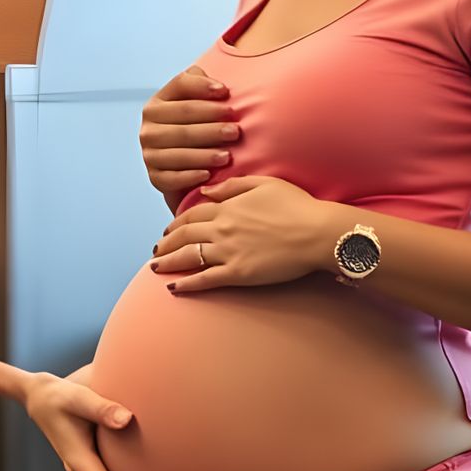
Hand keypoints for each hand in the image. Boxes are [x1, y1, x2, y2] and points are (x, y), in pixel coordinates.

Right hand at [139, 66, 237, 209]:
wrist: (180, 165)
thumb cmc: (193, 127)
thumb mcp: (193, 102)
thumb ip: (199, 84)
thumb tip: (218, 87)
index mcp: (156, 104)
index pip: (180, 88)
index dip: (202, 87)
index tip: (225, 92)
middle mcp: (148, 128)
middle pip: (183, 124)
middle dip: (212, 127)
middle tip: (236, 131)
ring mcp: (149, 154)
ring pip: (179, 152)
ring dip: (205, 154)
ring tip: (228, 156)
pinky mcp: (155, 177)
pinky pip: (172, 178)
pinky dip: (190, 177)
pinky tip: (208, 175)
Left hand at [150, 176, 336, 292]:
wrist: (315, 232)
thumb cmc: (296, 206)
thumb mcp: (264, 183)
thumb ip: (232, 186)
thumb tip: (207, 192)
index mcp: (227, 207)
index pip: (192, 215)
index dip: (176, 222)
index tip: (169, 228)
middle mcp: (221, 229)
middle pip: (184, 236)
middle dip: (166, 243)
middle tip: (157, 249)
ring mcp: (227, 252)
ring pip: (188, 257)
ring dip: (168, 261)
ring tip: (155, 266)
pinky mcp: (237, 274)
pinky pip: (205, 280)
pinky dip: (187, 284)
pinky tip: (174, 287)